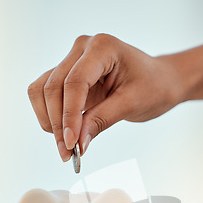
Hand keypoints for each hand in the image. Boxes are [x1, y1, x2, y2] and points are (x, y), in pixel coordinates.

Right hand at [28, 34, 182, 160]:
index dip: (69, 115)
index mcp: (103, 47)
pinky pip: (46, 93)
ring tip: (65, 147)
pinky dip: (50, 115)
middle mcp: (82, 48)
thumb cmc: (153, 87)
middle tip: (67, 154)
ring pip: (42, 90)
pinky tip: (64, 134)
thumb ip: (101, 120)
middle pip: (54, 86)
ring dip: (49, 120)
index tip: (71, 143)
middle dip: (58, 123)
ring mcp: (72, 59)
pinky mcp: (68, 74)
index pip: (75, 82)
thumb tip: (76, 143)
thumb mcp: (131, 104)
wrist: (160, 81)